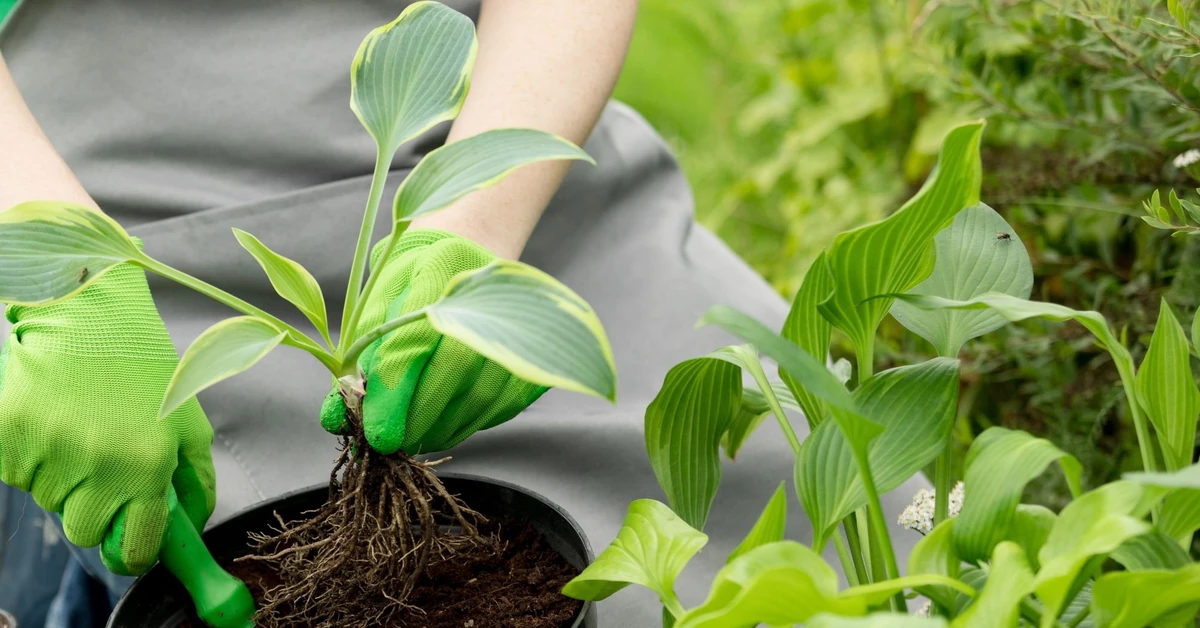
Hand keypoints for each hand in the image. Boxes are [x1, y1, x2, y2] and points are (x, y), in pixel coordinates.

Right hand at [0, 262, 215, 574]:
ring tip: (81, 426)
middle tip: (105, 465)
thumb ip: (196, 481)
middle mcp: (95, 467)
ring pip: (49, 501)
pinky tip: (53, 419)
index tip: (132, 545)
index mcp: (147, 466)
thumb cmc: (143, 365)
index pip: (136, 548)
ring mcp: (45, 454)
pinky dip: (32, 456)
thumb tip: (191, 527)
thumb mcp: (189, 420)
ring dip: (64, 477)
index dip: (134, 552)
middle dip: (97, 509)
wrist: (86, 311)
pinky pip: (17, 474)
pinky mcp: (5, 437)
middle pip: (86, 532)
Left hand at [321, 229, 546, 454]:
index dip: (392, 392)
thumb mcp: (376, 301)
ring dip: (441, 427)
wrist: (471, 249)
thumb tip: (337, 417)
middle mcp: (487, 291)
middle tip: (392, 441)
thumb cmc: (412, 280)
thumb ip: (358, 356)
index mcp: (439, 264)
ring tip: (414, 433)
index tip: (374, 433)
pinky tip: (446, 421)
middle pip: (455, 369)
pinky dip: (469, 424)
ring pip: (481, 394)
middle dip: (417, 416)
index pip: (415, 338)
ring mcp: (517, 320)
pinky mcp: (534, 354)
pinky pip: (502, 404)